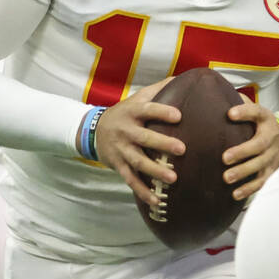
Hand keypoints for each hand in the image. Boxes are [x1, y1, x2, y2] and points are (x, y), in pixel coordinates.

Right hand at [94, 78, 184, 205]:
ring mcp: (121, 150)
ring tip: (173, 178)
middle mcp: (126, 131)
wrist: (92, 130)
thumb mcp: (137, 98)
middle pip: (144, 139)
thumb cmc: (124, 112)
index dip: (162, 112)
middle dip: (162, 144)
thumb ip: (159, 89)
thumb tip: (185, 78)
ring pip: (138, 162)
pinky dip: (143, 191)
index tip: (179, 116)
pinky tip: (157, 201)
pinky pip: (131, 180)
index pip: (148, 110)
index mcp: (133, 112)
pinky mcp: (118, 165)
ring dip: (155, 171)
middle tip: (181, 149)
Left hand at [222, 97, 278, 200]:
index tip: (229, 114)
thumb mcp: (252, 111)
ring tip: (226, 178)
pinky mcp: (273, 171)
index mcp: (265, 119)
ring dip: (244, 173)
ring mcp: (274, 155)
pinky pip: (262, 181)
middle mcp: (272, 136)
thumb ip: (238, 104)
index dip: (244, 112)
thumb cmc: (257, 124)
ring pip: (261, 166)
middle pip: (259, 145)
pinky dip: (249, 188)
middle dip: (242, 152)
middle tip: (225, 158)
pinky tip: (235, 194)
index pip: (256, 112)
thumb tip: (212, 94)